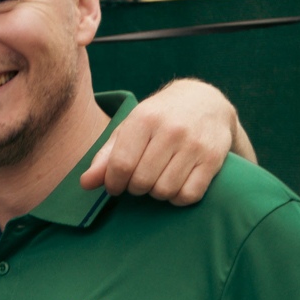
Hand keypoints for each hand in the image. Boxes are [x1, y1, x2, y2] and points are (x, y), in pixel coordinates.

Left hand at [80, 78, 242, 203]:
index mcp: (145, 119)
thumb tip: (85, 184)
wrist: (205, 101)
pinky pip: (190, 194)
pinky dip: (178, 198)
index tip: (115, 185)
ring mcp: (195, 144)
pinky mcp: (214, 158)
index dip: (113, 183)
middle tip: (138, 180)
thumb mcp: (130, 128)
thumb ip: (106, 156)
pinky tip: (176, 185)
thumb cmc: (159, 118)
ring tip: (157, 179)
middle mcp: (171, 130)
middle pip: (142, 181)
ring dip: (156, 193)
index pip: (121, 165)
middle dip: (135, 188)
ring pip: (165, 190)